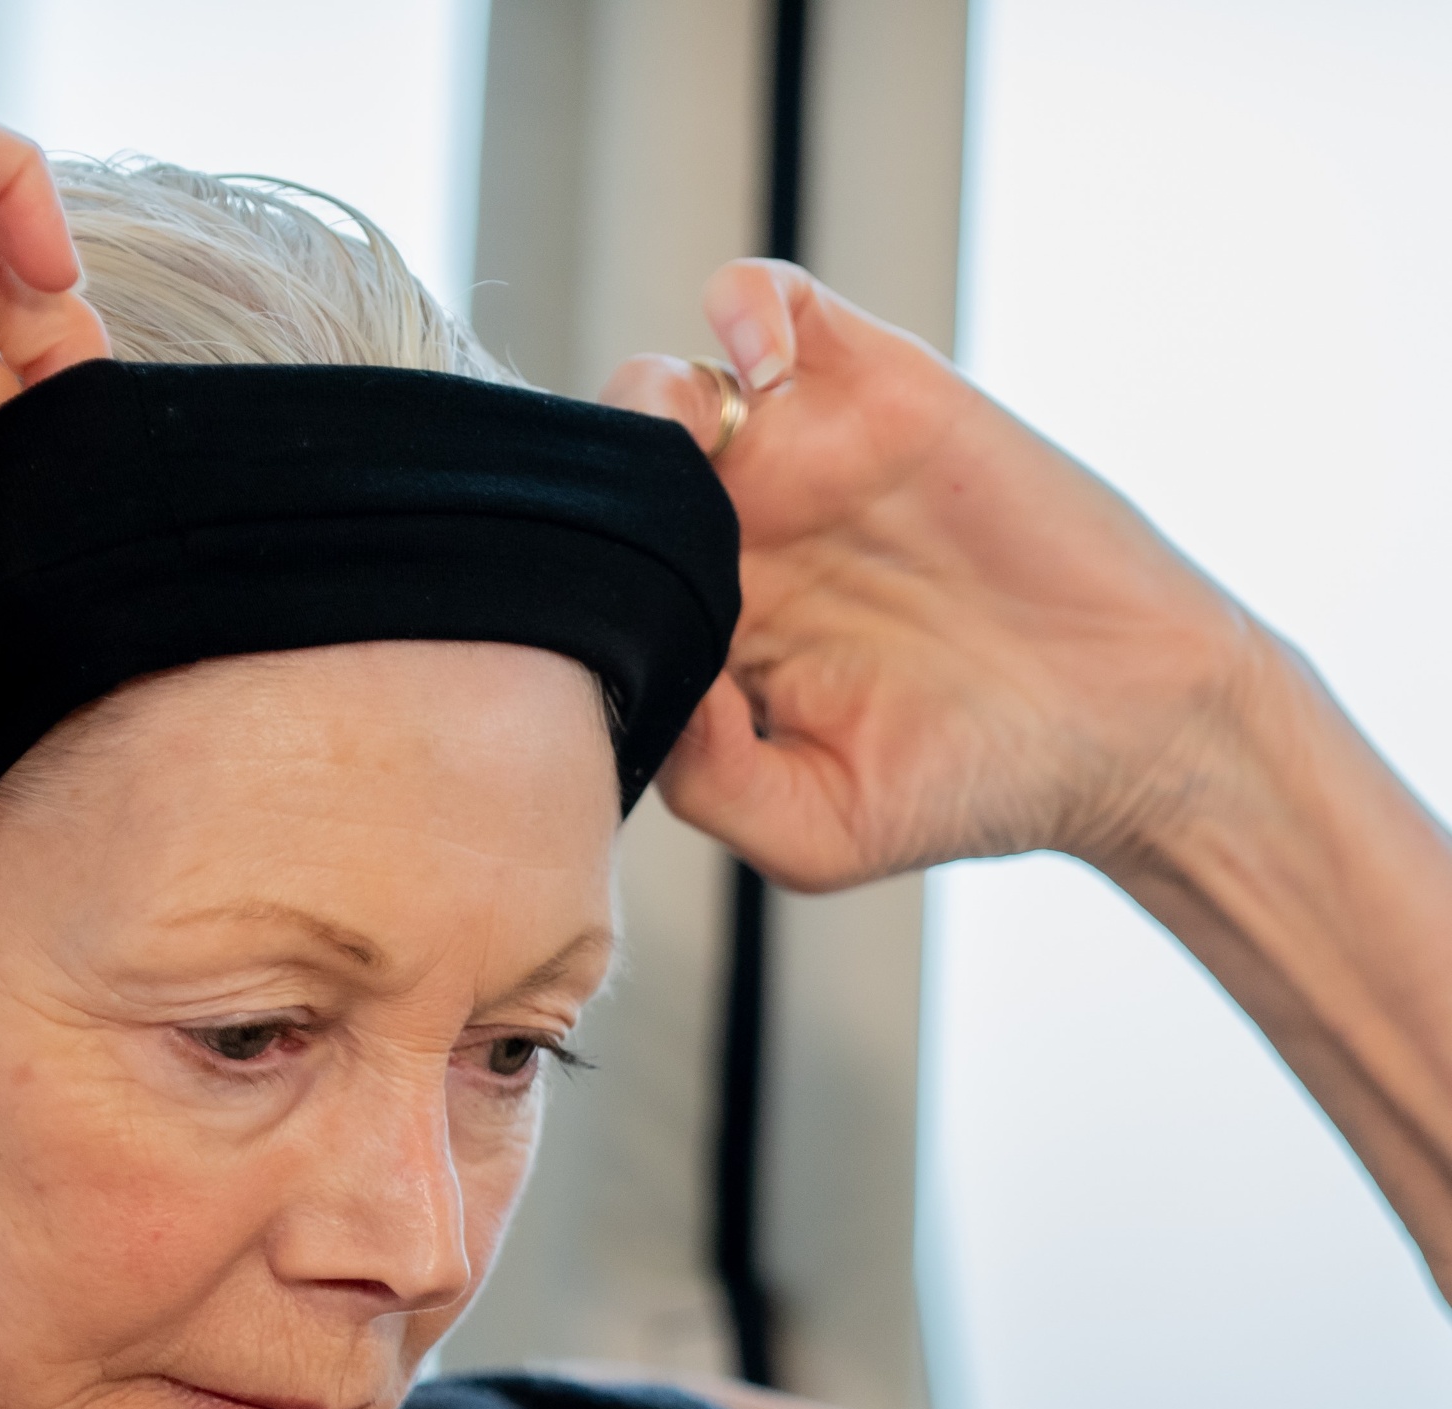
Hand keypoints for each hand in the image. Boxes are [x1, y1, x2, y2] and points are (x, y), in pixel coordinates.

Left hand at [602, 261, 1259, 890]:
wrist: (1125, 728)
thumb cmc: (969, 787)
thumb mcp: (813, 827)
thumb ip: (708, 775)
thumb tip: (652, 682)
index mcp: (709, 637)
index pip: (587, 580)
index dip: (557, 576)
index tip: (571, 603)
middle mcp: (741, 544)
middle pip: (609, 476)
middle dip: (584, 481)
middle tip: (615, 515)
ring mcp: (805, 463)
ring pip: (672, 382)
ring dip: (647, 398)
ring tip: (686, 443)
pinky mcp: (882, 390)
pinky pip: (779, 307)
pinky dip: (746, 307)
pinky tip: (758, 368)